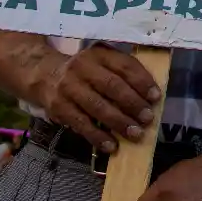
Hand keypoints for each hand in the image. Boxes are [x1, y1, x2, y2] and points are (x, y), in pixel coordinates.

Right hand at [35, 46, 160, 152]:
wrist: (45, 75)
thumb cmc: (86, 71)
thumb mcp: (103, 61)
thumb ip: (124, 71)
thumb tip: (151, 96)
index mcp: (99, 54)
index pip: (124, 66)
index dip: (142, 82)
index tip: (156, 97)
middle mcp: (83, 68)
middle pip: (112, 86)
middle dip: (133, 104)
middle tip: (148, 119)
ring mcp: (69, 88)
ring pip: (98, 107)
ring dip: (119, 122)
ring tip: (136, 134)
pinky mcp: (59, 108)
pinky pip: (81, 124)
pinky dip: (98, 136)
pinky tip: (112, 146)